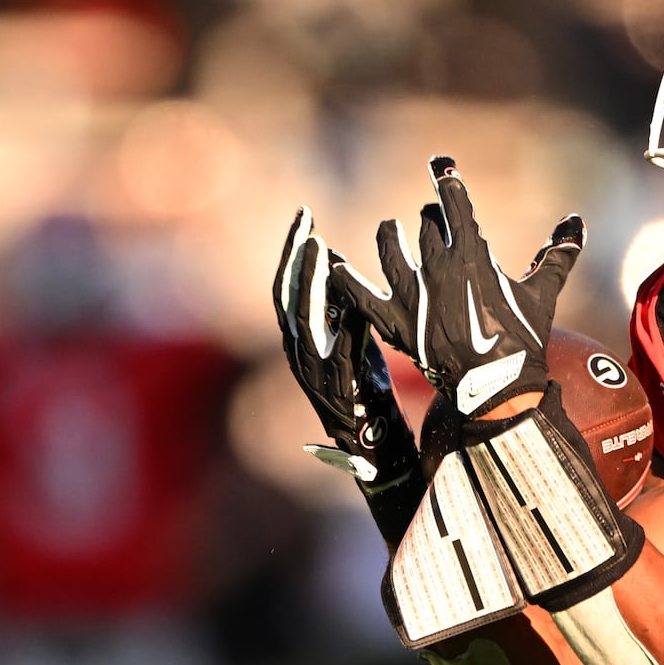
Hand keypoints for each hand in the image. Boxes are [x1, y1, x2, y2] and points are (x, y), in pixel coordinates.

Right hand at [273, 207, 420, 499]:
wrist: (377, 449)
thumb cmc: (368, 390)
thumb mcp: (352, 340)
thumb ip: (340, 305)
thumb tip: (335, 260)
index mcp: (301, 341)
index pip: (288, 286)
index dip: (293, 251)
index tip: (304, 215)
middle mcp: (299, 355)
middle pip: (287, 297)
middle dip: (295, 257)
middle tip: (306, 222)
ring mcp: (315, 375)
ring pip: (302, 321)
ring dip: (309, 282)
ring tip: (319, 248)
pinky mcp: (339, 392)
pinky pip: (337, 352)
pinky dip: (341, 324)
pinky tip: (349, 298)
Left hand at [332, 156, 584, 416]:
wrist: (497, 388)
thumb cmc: (523, 339)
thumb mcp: (543, 293)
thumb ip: (558, 255)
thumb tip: (577, 222)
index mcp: (472, 253)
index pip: (454, 202)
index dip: (447, 178)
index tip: (441, 163)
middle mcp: (437, 266)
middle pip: (423, 223)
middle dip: (429, 216)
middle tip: (433, 219)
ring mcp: (412, 294)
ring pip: (389, 247)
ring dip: (390, 235)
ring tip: (391, 229)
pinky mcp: (393, 320)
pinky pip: (358, 293)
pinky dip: (344, 277)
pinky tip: (332, 263)